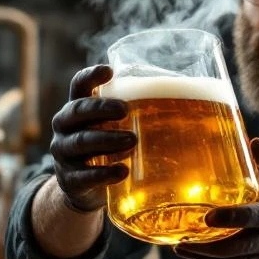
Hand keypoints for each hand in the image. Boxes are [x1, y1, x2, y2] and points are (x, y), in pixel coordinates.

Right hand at [49, 65, 135, 212]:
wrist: (84, 188)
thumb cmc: (107, 147)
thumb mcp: (115, 128)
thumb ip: (138, 112)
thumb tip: (195, 96)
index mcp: (77, 108)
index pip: (78, 85)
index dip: (90, 76)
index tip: (109, 71)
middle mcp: (65, 127)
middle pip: (77, 111)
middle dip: (100, 109)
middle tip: (125, 109)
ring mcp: (63, 154)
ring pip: (80, 142)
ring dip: (106, 140)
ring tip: (132, 140)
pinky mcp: (69, 180)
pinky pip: (83, 176)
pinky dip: (103, 174)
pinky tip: (123, 171)